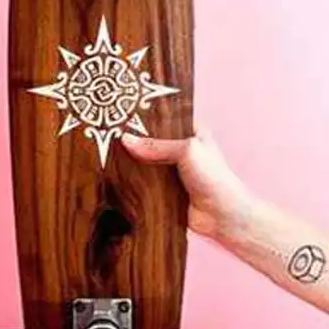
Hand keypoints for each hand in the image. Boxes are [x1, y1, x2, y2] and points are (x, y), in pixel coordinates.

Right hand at [121, 126, 251, 239]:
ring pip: (146, 163)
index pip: (164, 119)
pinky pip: (145, 183)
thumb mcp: (186, 150)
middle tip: (109, 135)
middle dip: (135, 141)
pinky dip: (134, 182)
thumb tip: (125, 140)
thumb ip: (156, 145)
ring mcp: (172, 171)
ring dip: (133, 163)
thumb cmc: (213, 177)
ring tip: (107, 154)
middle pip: (152, 142)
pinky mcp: (165, 190)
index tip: (121, 115)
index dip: (145, 118)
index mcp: (191, 132)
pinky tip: (117, 177)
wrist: (221, 214)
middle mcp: (181, 150)